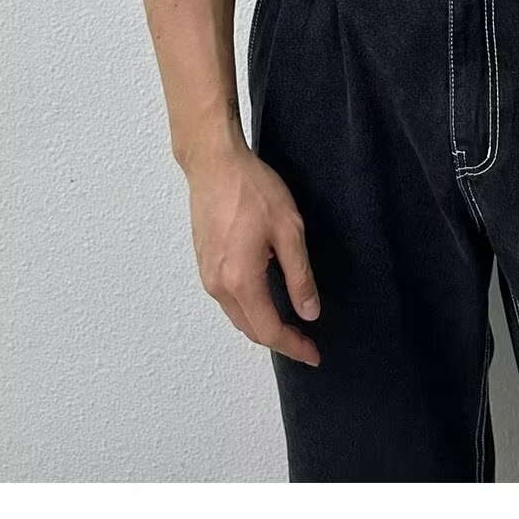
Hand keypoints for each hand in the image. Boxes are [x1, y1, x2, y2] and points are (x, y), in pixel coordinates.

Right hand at [185, 144, 320, 365]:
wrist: (214, 164)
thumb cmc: (252, 190)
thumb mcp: (289, 229)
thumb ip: (299, 275)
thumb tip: (308, 312)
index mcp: (241, 279)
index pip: (269, 329)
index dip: (293, 346)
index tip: (314, 354)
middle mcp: (218, 284)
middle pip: (250, 328)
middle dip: (279, 340)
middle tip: (306, 344)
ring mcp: (207, 274)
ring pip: (237, 315)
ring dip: (262, 324)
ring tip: (289, 325)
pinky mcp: (203, 262)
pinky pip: (227, 299)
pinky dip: (248, 308)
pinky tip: (265, 299)